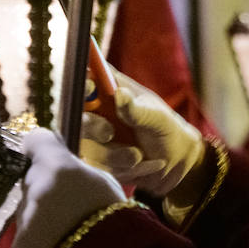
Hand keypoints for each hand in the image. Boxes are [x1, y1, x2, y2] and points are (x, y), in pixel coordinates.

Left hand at [12, 128, 125, 247]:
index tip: (47, 153)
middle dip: (45, 187)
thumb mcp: (104, 184)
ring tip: (67, 231)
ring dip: (41, 214)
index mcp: (58, 166)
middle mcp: (34, 186)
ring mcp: (23, 216)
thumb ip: (78, 172)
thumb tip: (65, 168)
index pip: (36, 140)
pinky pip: (26, 232)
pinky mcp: (18, 243)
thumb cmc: (115, 221)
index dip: (41, 147)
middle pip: (32, 178)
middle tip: (69, 204)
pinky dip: (38, 238)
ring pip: (28, 207)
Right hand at [80, 69, 206, 208]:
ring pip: (86, 145)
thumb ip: (137, 109)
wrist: (174, 162)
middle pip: (74, 113)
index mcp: (110, 89)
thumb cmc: (166, 130)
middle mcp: (95, 110)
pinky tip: (141, 165)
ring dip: (115, 156)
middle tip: (109, 132)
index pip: (85, 77)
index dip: (80, 82)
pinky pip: (97, 167)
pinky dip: (122, 170)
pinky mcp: (94, 159)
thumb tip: (119, 94)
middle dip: (91, 126)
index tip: (89, 88)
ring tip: (140, 156)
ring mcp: (91, 136)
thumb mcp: (156, 118)